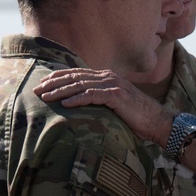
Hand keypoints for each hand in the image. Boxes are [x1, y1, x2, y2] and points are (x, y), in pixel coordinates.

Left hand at [33, 68, 173, 145]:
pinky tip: (65, 105)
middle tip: (37, 90)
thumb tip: (81, 104)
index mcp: (107, 77)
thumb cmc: (136, 117)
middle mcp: (109, 77)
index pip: (78, 73)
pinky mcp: (118, 96)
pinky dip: (77, 99)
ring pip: (81, 85)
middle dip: (54, 83)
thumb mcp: (115, 104)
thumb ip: (100, 99)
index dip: (58, 77)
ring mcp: (114, 85)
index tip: (42, 83)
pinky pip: (93, 96)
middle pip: (75, 77)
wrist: (158, 122)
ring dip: (61, 91)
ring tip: (46, 97)